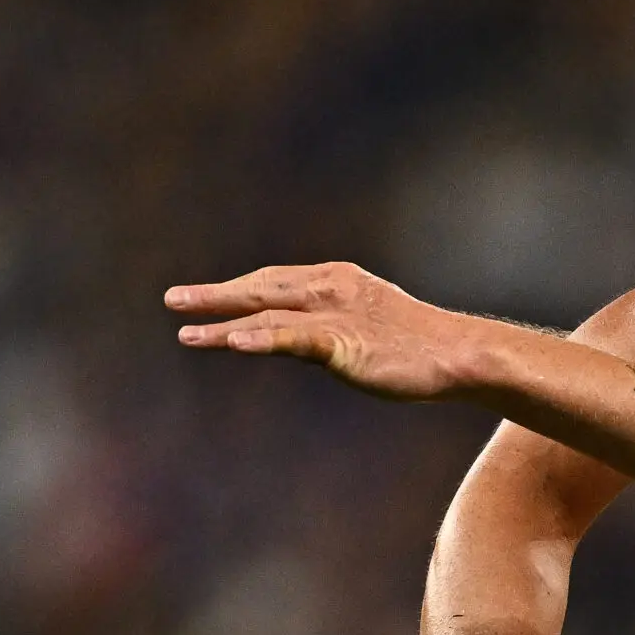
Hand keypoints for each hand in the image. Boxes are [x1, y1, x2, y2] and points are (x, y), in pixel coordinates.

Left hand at [167, 263, 479, 400]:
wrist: (461, 355)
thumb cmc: (420, 346)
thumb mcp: (367, 326)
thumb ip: (328, 328)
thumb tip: (299, 340)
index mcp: (336, 280)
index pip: (274, 282)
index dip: (236, 290)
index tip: (204, 299)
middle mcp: (330, 290)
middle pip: (260, 289)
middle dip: (215, 295)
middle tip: (174, 300)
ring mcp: (336, 315)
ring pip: (267, 313)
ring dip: (222, 321)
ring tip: (186, 331)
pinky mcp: (343, 342)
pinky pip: (293, 339)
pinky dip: (262, 338)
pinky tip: (235, 342)